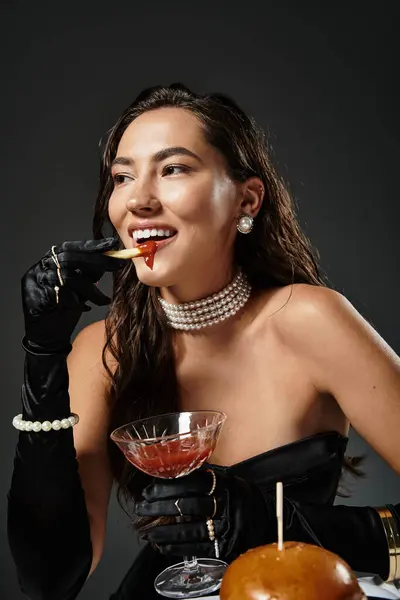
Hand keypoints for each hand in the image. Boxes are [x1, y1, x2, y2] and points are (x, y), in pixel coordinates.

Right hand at [22, 237, 122, 352]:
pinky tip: (84, 308)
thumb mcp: (82, 289)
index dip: (92, 246)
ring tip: (102, 300)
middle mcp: (41, 268)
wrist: (48, 337)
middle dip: (96, 261)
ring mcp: (35, 281)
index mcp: (51, 261)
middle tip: (117, 265)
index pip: (71, 247)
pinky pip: (60, 295)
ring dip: (90, 289)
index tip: (112, 244)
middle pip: (69, 258)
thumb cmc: (64, 311)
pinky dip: (75, 302)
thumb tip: (110, 260)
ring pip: (67, 277)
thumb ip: (90, 274)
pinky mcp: (34, 297)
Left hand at [135, 467, 274, 560]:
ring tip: (146, 531)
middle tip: (142, 508)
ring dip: (164, 531)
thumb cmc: (241, 497)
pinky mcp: (226, 547)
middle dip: (159, 507)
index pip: (191, 482)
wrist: (268, 518)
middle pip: (188, 505)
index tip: (150, 490)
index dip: (167, 486)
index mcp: (225, 483)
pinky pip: (197, 548)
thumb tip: (172, 474)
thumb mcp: (228, 479)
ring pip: (190, 529)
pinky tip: (162, 544)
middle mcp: (226, 504)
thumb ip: (205, 476)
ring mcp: (227, 527)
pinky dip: (177, 547)